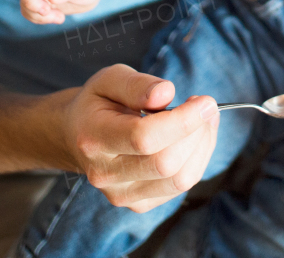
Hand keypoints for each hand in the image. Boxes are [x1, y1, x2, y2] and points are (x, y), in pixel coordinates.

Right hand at [57, 64, 220, 212]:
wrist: (77, 137)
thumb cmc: (97, 104)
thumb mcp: (109, 79)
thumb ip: (137, 84)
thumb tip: (166, 93)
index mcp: (94, 138)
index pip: (144, 138)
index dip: (182, 121)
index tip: (205, 101)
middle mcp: (105, 173)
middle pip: (166, 163)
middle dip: (197, 132)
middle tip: (204, 106)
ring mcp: (121, 194)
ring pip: (179, 180)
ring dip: (202, 146)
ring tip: (203, 120)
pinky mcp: (138, 204)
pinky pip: (181, 187)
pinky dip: (197, 160)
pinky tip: (193, 138)